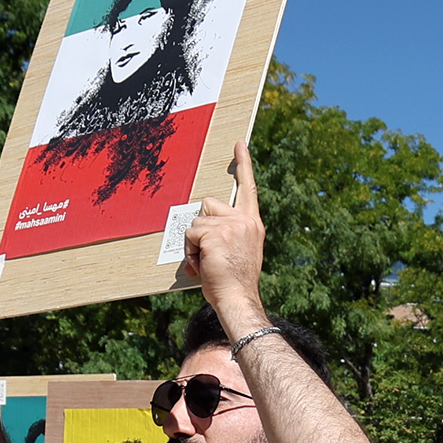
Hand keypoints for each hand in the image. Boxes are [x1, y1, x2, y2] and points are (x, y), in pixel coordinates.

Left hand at [181, 141, 265, 317]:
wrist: (238, 298)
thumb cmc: (235, 282)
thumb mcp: (238, 251)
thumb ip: (227, 233)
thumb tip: (203, 230)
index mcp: (252, 223)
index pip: (248, 188)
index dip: (244, 165)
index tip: (239, 144)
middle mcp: (244, 220)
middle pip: (209, 204)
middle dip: (202, 226)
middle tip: (210, 252)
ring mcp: (231, 225)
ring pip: (196, 222)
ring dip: (195, 243)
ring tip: (207, 263)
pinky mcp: (215, 233)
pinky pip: (190, 234)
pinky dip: (190, 252)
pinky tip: (202, 265)